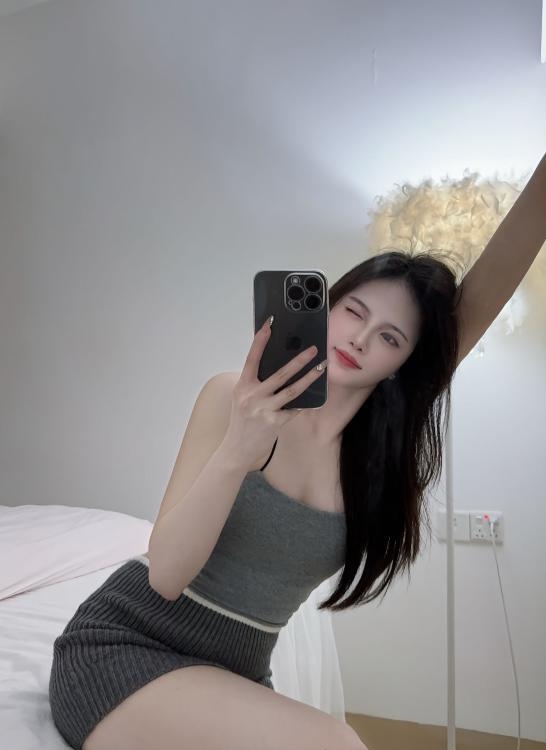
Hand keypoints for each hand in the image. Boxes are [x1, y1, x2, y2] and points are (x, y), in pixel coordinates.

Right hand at [221, 316, 326, 470]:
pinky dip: (303, 404)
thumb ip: (257, 384)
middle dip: (299, 360)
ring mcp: (264, 410)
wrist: (236, 449)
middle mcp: (252, 396)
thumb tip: (281, 369)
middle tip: (313, 349)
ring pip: (293, 390)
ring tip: (321, 368)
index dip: (260, 340)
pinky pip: (294, 409)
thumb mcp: (243, 399)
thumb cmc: (242, 421)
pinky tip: (313, 398)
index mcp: (243, 386)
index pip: (252, 358)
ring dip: (310, 378)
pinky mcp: (275, 423)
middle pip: (280, 374)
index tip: (269, 324)